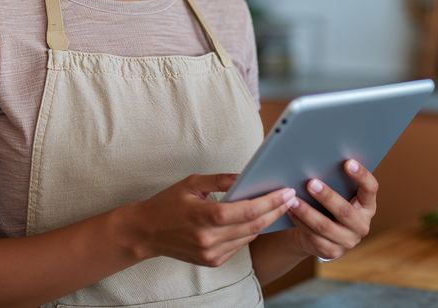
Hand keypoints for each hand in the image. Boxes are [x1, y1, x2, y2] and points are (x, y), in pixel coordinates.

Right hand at [123, 173, 295, 266]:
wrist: (146, 232)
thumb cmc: (167, 203)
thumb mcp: (192, 184)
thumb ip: (221, 181)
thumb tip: (246, 177)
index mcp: (205, 216)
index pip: (248, 210)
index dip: (271, 201)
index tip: (286, 192)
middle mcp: (210, 239)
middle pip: (254, 225)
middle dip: (276, 211)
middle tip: (291, 197)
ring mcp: (212, 253)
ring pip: (249, 236)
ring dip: (266, 221)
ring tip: (279, 206)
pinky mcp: (213, 261)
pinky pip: (239, 245)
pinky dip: (249, 231)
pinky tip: (257, 219)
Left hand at [286, 158, 377, 260]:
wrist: (318, 234)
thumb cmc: (328, 205)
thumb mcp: (337, 193)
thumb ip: (335, 180)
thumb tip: (317, 158)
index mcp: (367, 205)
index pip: (371, 188)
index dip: (361, 175)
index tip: (347, 162)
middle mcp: (362, 225)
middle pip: (345, 211)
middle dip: (327, 196)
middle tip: (311, 182)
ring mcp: (348, 241)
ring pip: (325, 226)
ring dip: (307, 212)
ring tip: (293, 199)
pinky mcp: (331, 252)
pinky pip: (314, 237)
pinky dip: (300, 223)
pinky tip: (289, 212)